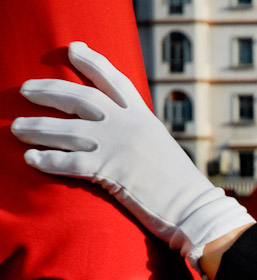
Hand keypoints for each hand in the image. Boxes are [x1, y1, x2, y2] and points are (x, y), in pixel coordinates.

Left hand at [11, 41, 254, 269]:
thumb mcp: (160, 146)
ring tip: (17, 128)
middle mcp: (127, 125)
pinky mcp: (109, 171)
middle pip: (79, 98)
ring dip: (37, 128)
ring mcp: (117, 146)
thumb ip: (138, 133)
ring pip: (66, 130)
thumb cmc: (179, 184)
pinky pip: (68, 162)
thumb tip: (117, 130)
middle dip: (48, 90)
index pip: (114, 80)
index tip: (74, 48)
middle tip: (26, 89)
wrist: (192, 206)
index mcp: (143, 117)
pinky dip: (47, 160)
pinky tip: (31, 158)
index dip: (92, 62)